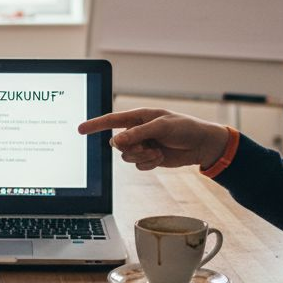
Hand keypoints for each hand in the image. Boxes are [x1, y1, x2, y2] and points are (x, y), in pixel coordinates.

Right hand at [78, 108, 229, 170]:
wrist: (202, 145)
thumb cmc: (185, 128)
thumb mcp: (161, 127)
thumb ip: (138, 133)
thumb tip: (116, 141)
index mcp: (139, 117)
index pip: (111, 120)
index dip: (95, 124)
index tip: (80, 129)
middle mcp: (137, 131)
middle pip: (118, 144)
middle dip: (131, 148)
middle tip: (147, 147)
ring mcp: (142, 145)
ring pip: (126, 156)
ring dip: (141, 157)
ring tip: (157, 152)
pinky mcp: (148, 158)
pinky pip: (137, 165)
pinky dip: (148, 164)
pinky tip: (160, 158)